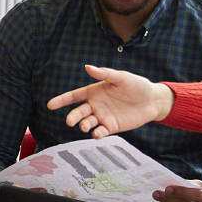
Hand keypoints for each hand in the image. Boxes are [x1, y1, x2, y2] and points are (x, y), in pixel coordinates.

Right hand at [44, 64, 173, 136]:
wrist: (152, 101)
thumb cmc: (136, 86)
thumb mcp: (121, 77)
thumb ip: (104, 74)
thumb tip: (87, 67)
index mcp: (94, 92)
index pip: (74, 96)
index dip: (61, 100)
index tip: (50, 105)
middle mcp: (95, 105)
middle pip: (78, 112)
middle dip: (73, 117)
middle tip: (70, 121)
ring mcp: (102, 116)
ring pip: (87, 123)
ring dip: (84, 125)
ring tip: (86, 126)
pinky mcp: (111, 127)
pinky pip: (100, 132)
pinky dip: (97, 134)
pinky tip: (97, 134)